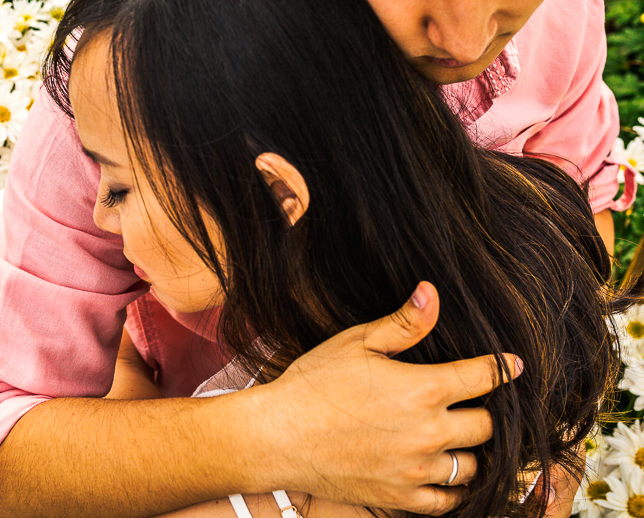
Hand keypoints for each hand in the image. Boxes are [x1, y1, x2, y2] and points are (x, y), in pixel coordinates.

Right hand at [247, 281, 522, 514]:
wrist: (277, 436)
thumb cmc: (313, 384)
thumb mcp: (356, 342)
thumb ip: (403, 323)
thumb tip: (432, 292)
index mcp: (422, 389)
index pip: (483, 378)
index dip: (501, 368)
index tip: (512, 365)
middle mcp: (428, 433)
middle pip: (486, 426)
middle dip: (482, 411)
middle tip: (469, 403)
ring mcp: (416, 471)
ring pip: (472, 466)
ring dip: (469, 450)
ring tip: (457, 437)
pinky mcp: (400, 499)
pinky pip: (447, 501)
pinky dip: (453, 489)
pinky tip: (444, 473)